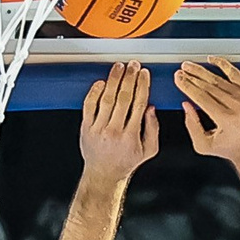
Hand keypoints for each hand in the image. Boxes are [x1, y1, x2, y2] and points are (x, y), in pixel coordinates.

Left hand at [78, 60, 159, 180]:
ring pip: (106, 99)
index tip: (144, 74)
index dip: (142, 86)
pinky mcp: (86, 127)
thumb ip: (153, 128)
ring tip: (119, 67)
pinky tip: (101, 82)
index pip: (139, 104)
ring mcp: (98, 129)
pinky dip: (94, 92)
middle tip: (133, 65)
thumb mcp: (149, 150)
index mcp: (131, 135)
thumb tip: (150, 107)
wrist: (103, 174)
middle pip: (123, 98)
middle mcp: (114, 131)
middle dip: (129, 78)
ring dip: (113, 80)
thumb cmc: (126, 161)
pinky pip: (89, 106)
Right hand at [175, 58, 239, 166]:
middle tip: (181, 71)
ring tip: (190, 66)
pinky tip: (213, 60)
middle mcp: (238, 107)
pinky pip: (236, 74)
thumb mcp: (204, 145)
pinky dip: (224, 65)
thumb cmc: (232, 148)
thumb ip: (192, 126)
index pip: (202, 97)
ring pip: (220, 80)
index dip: (187, 86)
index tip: (178, 79)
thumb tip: (186, 105)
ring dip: (203, 71)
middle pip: (209, 86)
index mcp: (226, 119)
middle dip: (192, 77)